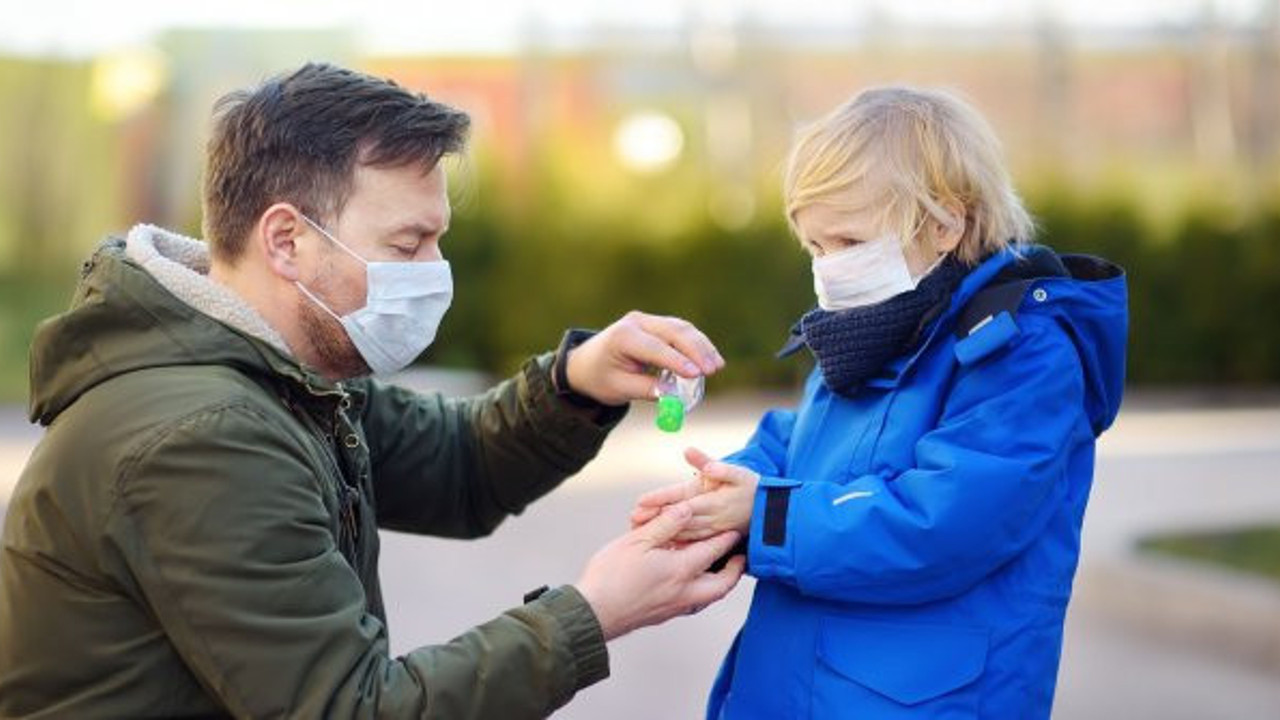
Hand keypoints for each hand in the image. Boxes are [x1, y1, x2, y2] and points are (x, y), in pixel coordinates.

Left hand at [565, 311, 723, 406]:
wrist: (586, 363)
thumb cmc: (601, 377)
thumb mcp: (618, 389)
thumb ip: (645, 390)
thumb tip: (673, 396)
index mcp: (622, 337)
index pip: (654, 348)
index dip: (677, 361)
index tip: (697, 374)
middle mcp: (636, 323)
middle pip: (673, 331)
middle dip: (696, 351)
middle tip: (713, 370)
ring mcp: (647, 321)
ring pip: (681, 328)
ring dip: (702, 346)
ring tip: (717, 366)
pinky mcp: (656, 324)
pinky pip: (681, 330)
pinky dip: (697, 343)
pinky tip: (710, 358)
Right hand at [575, 503, 744, 640]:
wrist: (593, 614)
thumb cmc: (610, 576)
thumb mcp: (636, 541)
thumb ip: (664, 525)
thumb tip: (685, 510)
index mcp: (680, 570)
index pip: (712, 552)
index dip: (726, 539)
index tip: (736, 530)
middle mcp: (684, 592)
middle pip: (722, 584)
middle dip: (734, 570)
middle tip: (739, 558)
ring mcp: (674, 607)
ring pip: (708, 597)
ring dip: (719, 583)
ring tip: (721, 570)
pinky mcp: (663, 615)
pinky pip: (693, 604)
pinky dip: (701, 592)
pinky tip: (692, 585)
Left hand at [630, 448, 758, 541]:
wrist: (772, 514)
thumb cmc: (754, 489)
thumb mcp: (739, 472)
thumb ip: (717, 466)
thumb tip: (694, 453)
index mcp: (713, 501)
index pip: (682, 502)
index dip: (661, 502)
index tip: (640, 503)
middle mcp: (710, 518)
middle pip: (676, 521)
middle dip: (654, 520)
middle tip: (633, 521)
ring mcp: (712, 530)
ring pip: (682, 534)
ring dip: (662, 534)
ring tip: (640, 532)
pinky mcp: (714, 538)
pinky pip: (692, 544)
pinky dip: (677, 544)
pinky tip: (662, 547)